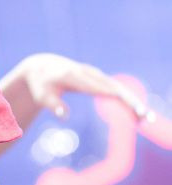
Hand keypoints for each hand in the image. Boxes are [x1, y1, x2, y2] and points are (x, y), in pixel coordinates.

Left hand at [16, 53, 151, 121]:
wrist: (41, 67)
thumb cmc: (41, 85)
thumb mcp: (41, 96)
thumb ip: (51, 105)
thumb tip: (63, 115)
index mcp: (74, 76)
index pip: (99, 88)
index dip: (116, 97)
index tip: (129, 107)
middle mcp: (87, 72)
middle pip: (114, 87)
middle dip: (130, 101)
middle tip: (144, 117)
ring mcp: (94, 74)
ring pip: (117, 87)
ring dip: (132, 101)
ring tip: (144, 117)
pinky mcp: (97, 77)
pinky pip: (115, 87)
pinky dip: (126, 98)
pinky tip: (135, 111)